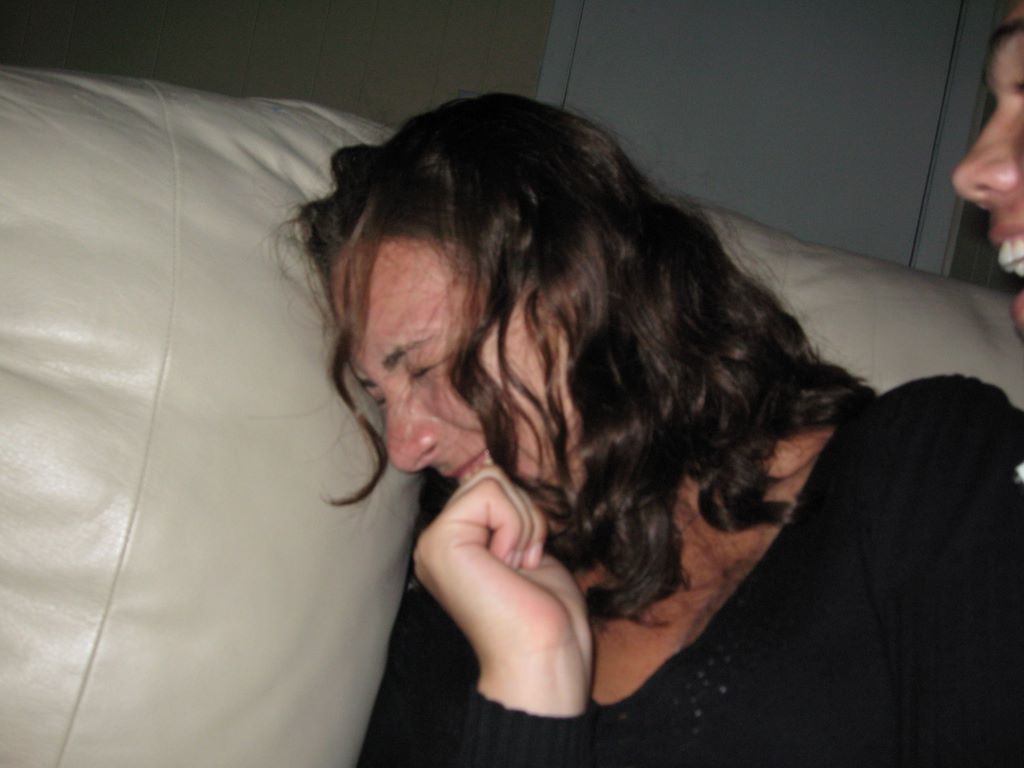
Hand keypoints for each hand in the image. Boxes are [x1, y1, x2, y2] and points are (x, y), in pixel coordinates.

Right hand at [413, 465, 591, 715]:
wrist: (545, 655)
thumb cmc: (546, 612)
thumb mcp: (526, 545)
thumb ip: (507, 511)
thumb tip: (495, 465)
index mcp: (454, 543)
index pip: (490, 483)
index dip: (522, 512)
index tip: (526, 560)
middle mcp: (436, 542)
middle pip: (490, 475)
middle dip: (524, 514)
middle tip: (521, 563)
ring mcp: (433, 542)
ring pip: (492, 479)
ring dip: (523, 523)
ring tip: (516, 567)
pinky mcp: (441, 542)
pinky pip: (491, 493)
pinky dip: (516, 526)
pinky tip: (510, 566)